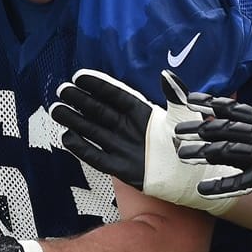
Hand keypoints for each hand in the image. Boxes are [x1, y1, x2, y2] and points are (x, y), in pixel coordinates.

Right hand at [49, 69, 238, 215]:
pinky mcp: (122, 168)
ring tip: (57, 110)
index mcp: (143, 113)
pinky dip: (82, 148)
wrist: (194, 178)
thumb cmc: (191, 145)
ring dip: (75, 121)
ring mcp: (123, 147)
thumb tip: (166, 74)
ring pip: (94, 131)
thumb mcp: (186, 116)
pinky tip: (67, 138)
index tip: (80, 76)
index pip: (117, 96)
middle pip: (100, 111)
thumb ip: (176, 95)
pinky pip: (97, 157)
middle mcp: (129, 128)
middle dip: (81, 101)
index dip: (99, 86)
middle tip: (62, 90)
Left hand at [175, 96, 251, 224]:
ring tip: (181, 156)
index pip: (232, 109)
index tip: (188, 101)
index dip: (209, 104)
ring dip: (202, 154)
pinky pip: (239, 182)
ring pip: (227, 152)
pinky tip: (202, 188)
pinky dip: (220, 185)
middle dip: (197, 130)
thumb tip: (230, 115)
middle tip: (175, 132)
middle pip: (224, 129)